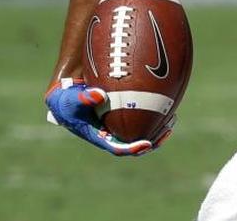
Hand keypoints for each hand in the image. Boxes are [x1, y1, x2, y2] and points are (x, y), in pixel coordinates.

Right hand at [44, 78, 171, 155]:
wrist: (67, 88)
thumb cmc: (65, 96)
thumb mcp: (68, 98)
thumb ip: (81, 98)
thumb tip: (99, 96)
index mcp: (99, 137)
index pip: (117, 147)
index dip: (132, 148)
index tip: (146, 144)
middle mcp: (111, 132)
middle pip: (134, 141)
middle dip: (151, 140)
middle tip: (166, 130)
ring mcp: (118, 122)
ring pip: (142, 130)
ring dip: (157, 128)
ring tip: (172, 120)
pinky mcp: (124, 111)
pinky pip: (142, 114)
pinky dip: (154, 111)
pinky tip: (166, 103)